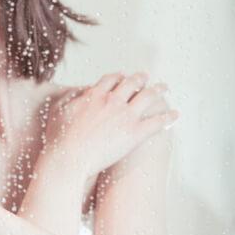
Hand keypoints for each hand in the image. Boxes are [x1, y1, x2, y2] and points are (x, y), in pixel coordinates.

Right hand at [41, 72, 178, 174]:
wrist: (69, 158)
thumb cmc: (59, 138)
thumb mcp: (58, 111)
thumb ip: (69, 97)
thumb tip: (78, 91)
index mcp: (94, 95)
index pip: (110, 79)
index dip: (118, 77)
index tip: (122, 76)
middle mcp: (112, 101)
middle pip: (131, 83)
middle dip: (140, 78)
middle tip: (146, 77)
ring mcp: (125, 116)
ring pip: (148, 97)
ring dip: (158, 90)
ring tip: (164, 88)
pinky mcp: (135, 133)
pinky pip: (157, 122)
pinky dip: (168, 117)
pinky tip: (176, 114)